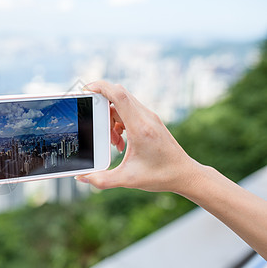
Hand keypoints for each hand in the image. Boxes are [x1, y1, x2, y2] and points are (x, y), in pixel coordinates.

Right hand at [76, 81, 200, 192]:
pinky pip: (129, 111)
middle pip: (118, 96)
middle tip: (99, 129)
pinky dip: (119, 121)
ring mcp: (149, 117)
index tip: (85, 90)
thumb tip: (82, 177)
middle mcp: (146, 117)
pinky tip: (121, 140)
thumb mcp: (128, 180)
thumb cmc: (160, 176)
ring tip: (113, 141)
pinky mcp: (150, 120)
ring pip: (122, 104)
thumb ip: (102, 180)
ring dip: (110, 117)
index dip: (100, 87)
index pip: (118, 96)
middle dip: (101, 108)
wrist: (185, 174)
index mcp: (140, 128)